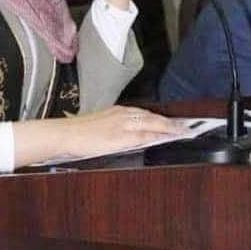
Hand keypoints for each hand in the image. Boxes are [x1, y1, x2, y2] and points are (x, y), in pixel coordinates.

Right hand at [12, 105, 190, 167]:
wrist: (63, 135)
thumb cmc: (78, 134)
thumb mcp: (101, 126)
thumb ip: (117, 128)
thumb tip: (132, 135)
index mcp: (117, 112)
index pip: (146, 114)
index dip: (162, 119)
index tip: (176, 123)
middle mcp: (121, 115)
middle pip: (152, 117)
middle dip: (170, 122)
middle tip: (187, 127)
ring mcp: (121, 125)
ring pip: (151, 123)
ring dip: (167, 127)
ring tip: (182, 132)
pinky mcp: (118, 136)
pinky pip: (143, 134)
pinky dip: (157, 134)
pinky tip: (166, 137)